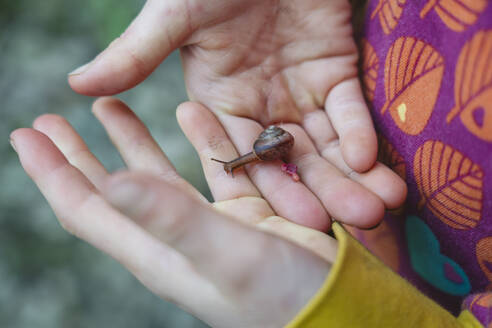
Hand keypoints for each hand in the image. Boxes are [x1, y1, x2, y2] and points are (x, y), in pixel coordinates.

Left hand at [11, 97, 336, 326]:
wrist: (339, 307)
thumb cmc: (283, 296)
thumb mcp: (227, 257)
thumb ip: (171, 220)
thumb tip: (111, 185)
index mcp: (157, 251)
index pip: (87, 209)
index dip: (54, 173)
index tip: (26, 134)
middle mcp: (176, 236)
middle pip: (113, 190)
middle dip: (79, 154)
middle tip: (51, 119)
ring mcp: (211, 222)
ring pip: (158, 173)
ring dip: (130, 140)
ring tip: (109, 105)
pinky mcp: (245, 211)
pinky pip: (213, 166)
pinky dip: (198, 137)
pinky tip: (187, 112)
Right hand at [67, 1, 406, 228]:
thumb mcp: (175, 14)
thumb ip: (136, 53)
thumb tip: (77, 83)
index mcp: (218, 105)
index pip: (243, 156)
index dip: (272, 187)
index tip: (300, 219)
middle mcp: (259, 108)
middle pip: (291, 159)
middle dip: (324, 190)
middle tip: (357, 224)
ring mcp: (298, 92)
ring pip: (326, 142)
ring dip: (353, 174)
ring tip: (379, 207)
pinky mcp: (334, 70)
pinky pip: (348, 107)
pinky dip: (360, 131)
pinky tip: (371, 160)